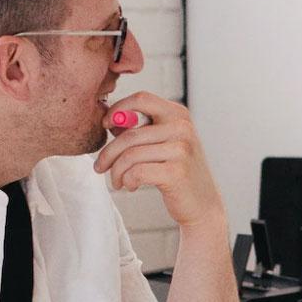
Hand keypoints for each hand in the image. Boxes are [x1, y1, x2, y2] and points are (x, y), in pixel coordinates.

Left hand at [93, 91, 225, 230]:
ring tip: (117, 182)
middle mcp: (182, 128)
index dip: (118, 108)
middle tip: (99, 167)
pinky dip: (127, 181)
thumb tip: (110, 120)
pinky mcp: (177, 172)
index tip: (104, 125)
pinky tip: (130, 186)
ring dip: (116, 172)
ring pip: (130, 155)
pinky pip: (136, 172)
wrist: (201, 203)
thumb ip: (139, 129)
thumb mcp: (161, 144)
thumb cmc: (175, 171)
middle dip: (108, 153)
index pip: (141, 98)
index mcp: (178, 115)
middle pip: (129, 134)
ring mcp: (181, 149)